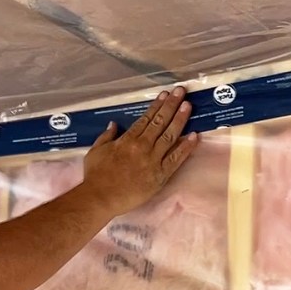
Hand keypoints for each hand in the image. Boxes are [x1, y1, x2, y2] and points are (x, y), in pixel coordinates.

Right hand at [80, 87, 197, 213]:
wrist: (101, 197)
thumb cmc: (95, 176)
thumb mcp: (96, 151)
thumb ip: (106, 136)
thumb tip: (114, 124)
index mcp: (127, 139)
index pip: (146, 118)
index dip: (157, 105)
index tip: (165, 94)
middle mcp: (143, 146)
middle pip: (160, 122)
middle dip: (172, 105)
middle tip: (182, 92)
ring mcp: (153, 160)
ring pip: (170, 136)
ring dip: (180, 120)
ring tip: (188, 106)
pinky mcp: (161, 175)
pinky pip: (176, 159)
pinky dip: (186, 147)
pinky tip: (195, 136)